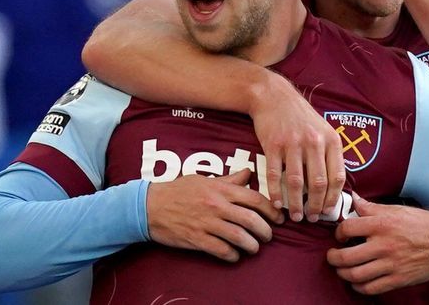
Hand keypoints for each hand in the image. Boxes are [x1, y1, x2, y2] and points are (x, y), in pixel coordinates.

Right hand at [146, 169, 283, 261]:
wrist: (150, 206)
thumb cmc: (178, 191)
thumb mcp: (204, 179)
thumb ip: (229, 179)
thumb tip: (248, 174)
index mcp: (221, 189)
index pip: (254, 199)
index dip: (271, 210)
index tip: (278, 218)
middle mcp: (217, 205)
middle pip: (251, 220)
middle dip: (265, 231)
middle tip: (268, 236)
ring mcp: (207, 223)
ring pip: (240, 237)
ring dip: (252, 245)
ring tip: (254, 247)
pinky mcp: (197, 239)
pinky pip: (222, 250)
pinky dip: (232, 255)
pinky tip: (234, 255)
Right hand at [249, 74, 345, 222]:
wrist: (274, 96)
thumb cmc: (301, 117)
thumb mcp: (323, 130)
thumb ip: (330, 154)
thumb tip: (334, 187)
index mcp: (331, 140)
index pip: (337, 176)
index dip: (333, 198)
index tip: (328, 211)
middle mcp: (314, 142)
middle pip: (318, 183)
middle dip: (315, 206)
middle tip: (311, 218)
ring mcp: (292, 143)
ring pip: (296, 183)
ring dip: (296, 204)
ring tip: (296, 216)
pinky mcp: (272, 145)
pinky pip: (275, 175)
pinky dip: (276, 193)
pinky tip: (277, 204)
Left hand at [326, 195, 428, 293]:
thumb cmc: (421, 223)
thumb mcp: (395, 209)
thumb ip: (371, 208)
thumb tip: (354, 200)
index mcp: (381, 224)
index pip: (347, 228)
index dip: (338, 232)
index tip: (340, 235)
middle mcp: (383, 245)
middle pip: (346, 257)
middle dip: (333, 258)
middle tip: (332, 256)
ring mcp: (390, 264)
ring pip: (355, 275)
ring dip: (343, 273)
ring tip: (342, 269)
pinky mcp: (397, 279)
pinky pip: (371, 288)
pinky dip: (359, 287)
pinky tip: (357, 282)